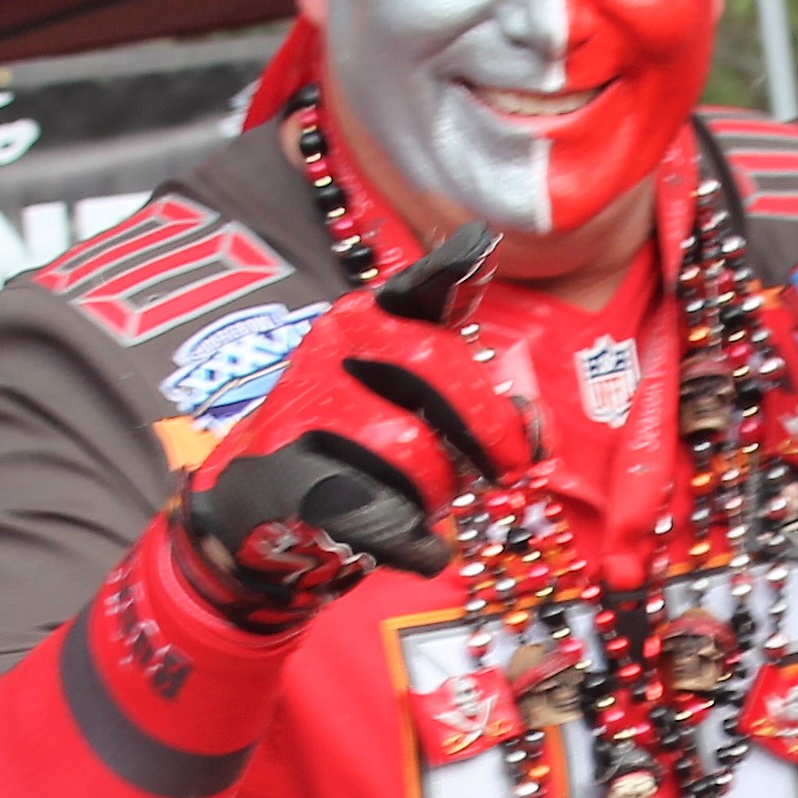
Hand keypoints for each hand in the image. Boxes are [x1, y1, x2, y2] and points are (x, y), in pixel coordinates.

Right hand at [178, 281, 551, 620]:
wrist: (263, 511)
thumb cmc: (361, 447)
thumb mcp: (409, 402)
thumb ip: (473, 394)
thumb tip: (534, 428)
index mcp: (365, 317)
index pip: (420, 290)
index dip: (455, 272)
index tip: (483, 250)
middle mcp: (329, 347)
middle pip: (434, 368)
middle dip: (488, 426)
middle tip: (511, 468)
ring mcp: (303, 407)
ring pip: (412, 450)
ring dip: (437, 491)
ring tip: (423, 501)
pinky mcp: (286, 476)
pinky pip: (379, 514)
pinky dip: (413, 542)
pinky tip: (418, 547)